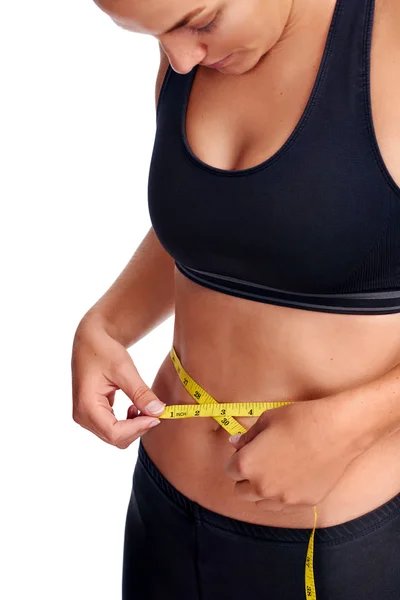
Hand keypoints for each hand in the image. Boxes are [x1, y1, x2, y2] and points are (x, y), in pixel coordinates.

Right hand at [71, 315, 165, 448]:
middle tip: (156, 410)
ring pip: (115, 436)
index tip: (157, 415)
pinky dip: (128, 423)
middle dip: (138, 428)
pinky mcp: (92, 415)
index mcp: (86, 406)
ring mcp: (85, 417)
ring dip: (134, 426)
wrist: (89, 340)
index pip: (115, 432)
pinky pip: (112, 429)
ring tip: (143, 406)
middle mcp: (82, 416)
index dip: (139, 428)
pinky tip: (134, 407)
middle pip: (115, 438)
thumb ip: (141, 393)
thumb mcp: (124, 369)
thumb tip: (158, 412)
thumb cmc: (104, 350)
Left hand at [224, 397, 363, 511]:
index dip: (238, 459)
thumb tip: (235, 443)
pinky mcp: (304, 503)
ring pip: (261, 503)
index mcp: (246, 465)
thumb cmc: (299, 419)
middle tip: (260, 462)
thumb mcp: (267, 420)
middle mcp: (261, 487)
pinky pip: (285, 505)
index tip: (249, 451)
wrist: (337, 431)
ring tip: (276, 472)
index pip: (230, 470)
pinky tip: (293, 479)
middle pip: (241, 492)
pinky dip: (283, 496)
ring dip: (262, 490)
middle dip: (246, 478)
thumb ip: (248, 436)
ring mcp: (283, 499)